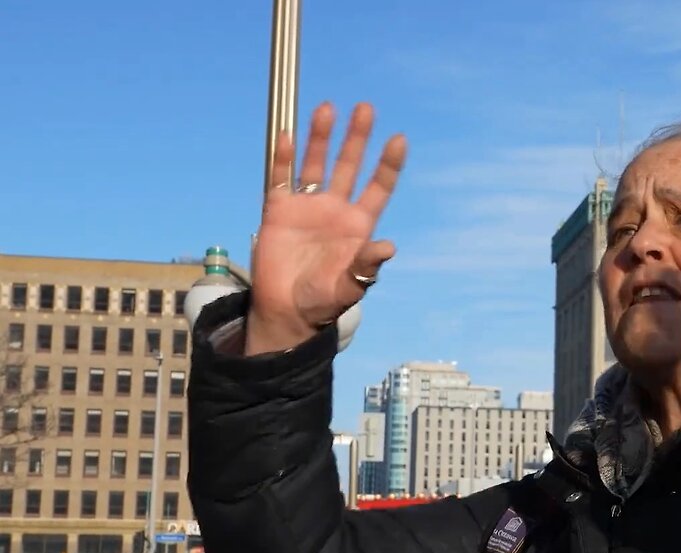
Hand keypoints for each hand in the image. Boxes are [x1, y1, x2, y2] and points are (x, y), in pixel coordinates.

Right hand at [246, 102, 407, 354]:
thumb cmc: (324, 301)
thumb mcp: (351, 286)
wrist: (287, 312)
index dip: (388, 165)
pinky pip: (281, 179)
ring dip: (321, 138)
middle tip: (366, 108)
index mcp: (358, 225)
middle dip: (357, 139)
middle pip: (349, 166)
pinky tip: (289, 136)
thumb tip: (388, 247)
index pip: (378, 188)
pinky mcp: (279, 211)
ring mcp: (307, 207)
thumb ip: (366, 266)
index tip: (398, 139)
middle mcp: (335, 210)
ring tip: (327, 108)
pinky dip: (284, 159)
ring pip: (316, 165)